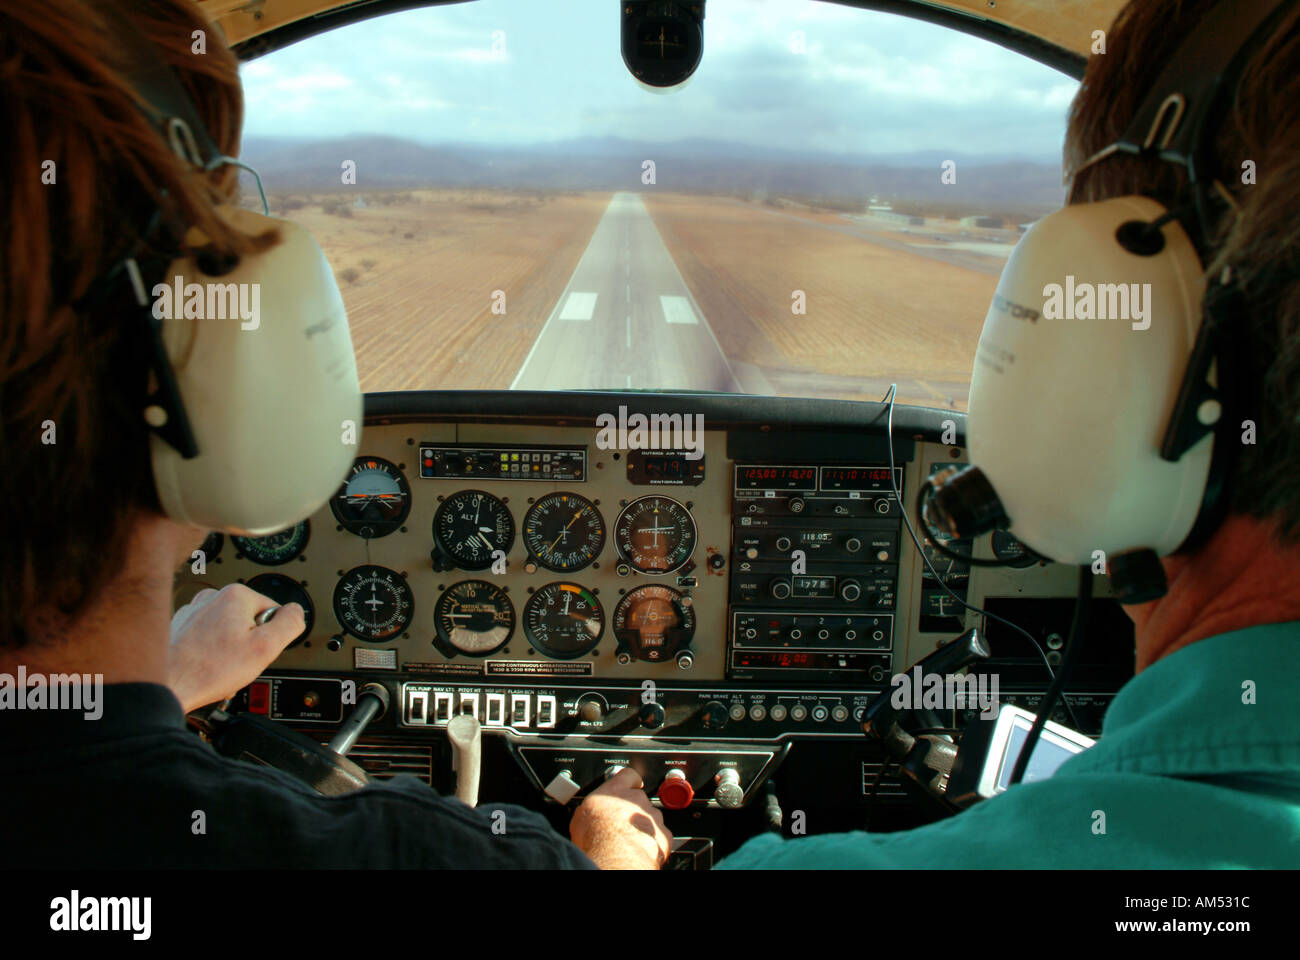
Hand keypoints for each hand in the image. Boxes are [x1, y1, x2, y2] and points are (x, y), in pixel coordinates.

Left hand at [168, 584, 303, 712]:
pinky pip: (206, 637)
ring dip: (228, 648)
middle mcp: (211, 597)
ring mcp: (192, 611)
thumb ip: (290, 624)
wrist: (165, 684)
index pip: (273, 611)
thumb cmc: (209, 670)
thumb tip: (297, 613)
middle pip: (249, 620)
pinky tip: (205, 666)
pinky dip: (209, 651)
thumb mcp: (266, 648)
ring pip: (227, 630)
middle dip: (248, 642)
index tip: (257, 651)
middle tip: (238, 661)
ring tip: (219, 666)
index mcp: (236, 595)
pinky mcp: (179, 627)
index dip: (270, 636)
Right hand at [569, 767, 672, 868]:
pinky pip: (660, 836)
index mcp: (615, 792)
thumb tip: (586, 814)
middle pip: (639, 799)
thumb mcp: (580, 818)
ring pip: (651, 817)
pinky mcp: (663, 834)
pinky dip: (653, 842)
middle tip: (621, 824)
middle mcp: (636, 800)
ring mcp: (652, 816)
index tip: (630, 784)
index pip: (627, 775)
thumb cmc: (596, 838)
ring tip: (630, 840)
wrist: (616, 857)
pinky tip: (641, 848)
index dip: (629, 780)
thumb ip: (590, 809)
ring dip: (643, 826)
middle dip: (633, 810)